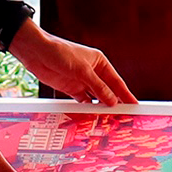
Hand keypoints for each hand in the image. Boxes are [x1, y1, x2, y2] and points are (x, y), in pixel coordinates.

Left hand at [9, 20, 137, 104]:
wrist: (36, 52)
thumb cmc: (60, 52)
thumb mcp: (82, 70)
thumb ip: (98, 86)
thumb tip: (112, 100)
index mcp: (99, 62)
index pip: (116, 81)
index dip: (126, 94)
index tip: (135, 105)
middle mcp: (92, 72)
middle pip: (107, 90)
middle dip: (115, 103)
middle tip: (125, 116)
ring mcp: (81, 81)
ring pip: (95, 97)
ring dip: (101, 107)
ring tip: (110, 119)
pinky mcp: (71, 88)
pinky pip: (82, 101)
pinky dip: (87, 108)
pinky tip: (93, 116)